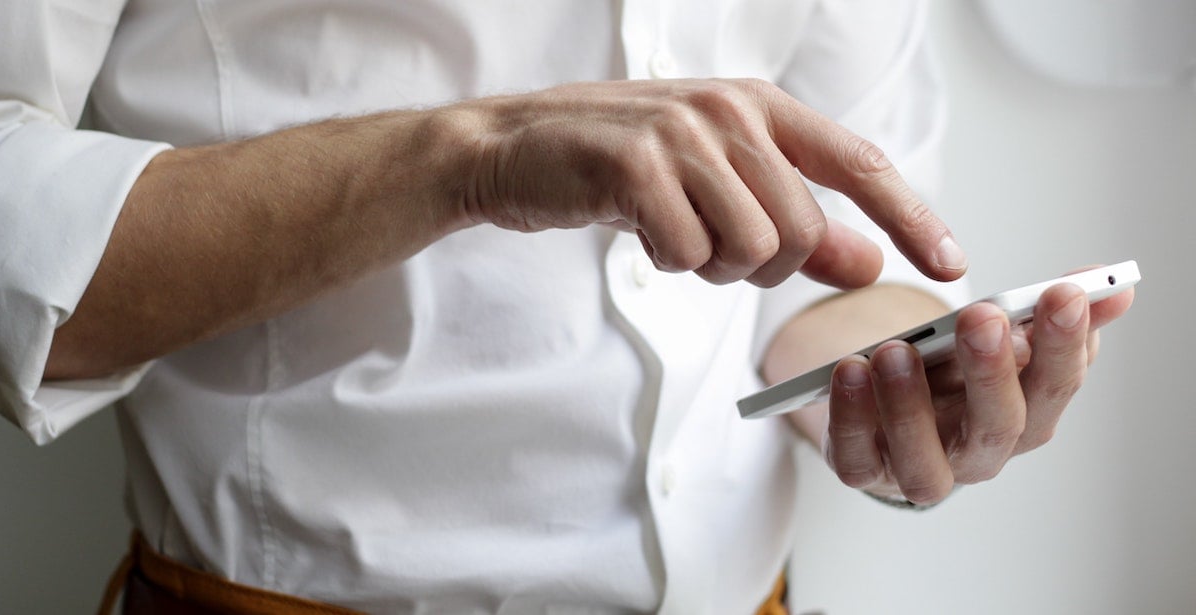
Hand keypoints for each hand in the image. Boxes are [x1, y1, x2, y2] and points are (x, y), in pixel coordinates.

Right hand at [451, 79, 966, 287]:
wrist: (514, 148)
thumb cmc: (620, 167)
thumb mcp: (716, 185)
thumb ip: (796, 223)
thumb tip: (868, 262)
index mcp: (759, 107)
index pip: (860, 164)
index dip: (912, 217)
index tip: (950, 264)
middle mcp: (730, 110)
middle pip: (800, 230)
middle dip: (762, 265)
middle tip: (710, 247)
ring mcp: (682, 134)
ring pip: (750, 246)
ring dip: (711, 266)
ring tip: (671, 232)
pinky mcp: (635, 166)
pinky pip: (688, 254)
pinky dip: (667, 262)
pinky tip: (637, 230)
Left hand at [820, 281, 1134, 504]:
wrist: (886, 406)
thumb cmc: (951, 373)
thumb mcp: (997, 337)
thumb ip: (1046, 314)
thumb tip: (1113, 287)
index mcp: (1024, 416)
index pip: (1056, 386)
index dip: (1065, 344)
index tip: (1063, 293)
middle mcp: (979, 453)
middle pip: (998, 427)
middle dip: (993, 371)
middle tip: (982, 317)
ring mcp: (920, 468)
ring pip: (924, 461)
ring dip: (910, 406)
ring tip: (896, 350)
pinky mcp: (864, 470)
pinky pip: (856, 459)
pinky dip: (850, 418)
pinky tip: (848, 371)